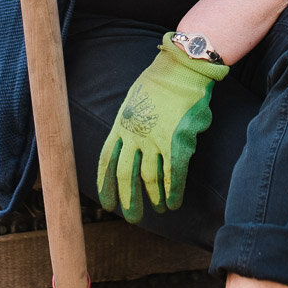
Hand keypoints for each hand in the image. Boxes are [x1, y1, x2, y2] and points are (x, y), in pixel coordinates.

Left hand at [96, 35, 225, 222]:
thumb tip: (132, 147)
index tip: (106, 204)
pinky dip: (174, 192)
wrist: (181, 69)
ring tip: (159, 209)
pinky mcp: (176, 141)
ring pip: (151, 178)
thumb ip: (130, 125)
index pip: (106, 161)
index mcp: (121, 125)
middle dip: (128, 199)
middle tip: (132, 217)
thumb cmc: (161, 82)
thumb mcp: (133, 101)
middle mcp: (134, 135)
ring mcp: (155, 139)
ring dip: (155, 197)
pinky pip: (173, 175)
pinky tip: (174, 203)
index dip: (106, 185)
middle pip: (126, 175)